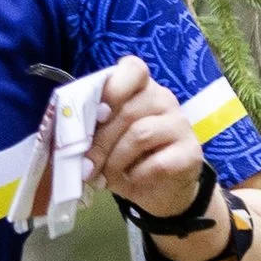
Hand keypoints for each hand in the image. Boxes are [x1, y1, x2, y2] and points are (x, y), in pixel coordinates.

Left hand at [87, 56, 218, 233]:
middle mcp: (163, 99)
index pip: (133, 69)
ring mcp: (180, 124)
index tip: (97, 114)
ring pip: (140, 134)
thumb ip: (91, 131)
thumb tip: (69, 141)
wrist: (160, 190)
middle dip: (100, 142)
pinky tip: (132, 181)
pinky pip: (158, 162)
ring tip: (104, 177)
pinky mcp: (191, 153)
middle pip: (128, 110)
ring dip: (115, 160)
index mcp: (140, 88)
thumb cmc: (126, 158)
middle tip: (86, 166)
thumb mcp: (104, 141)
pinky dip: (137, 175)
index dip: (113, 88)